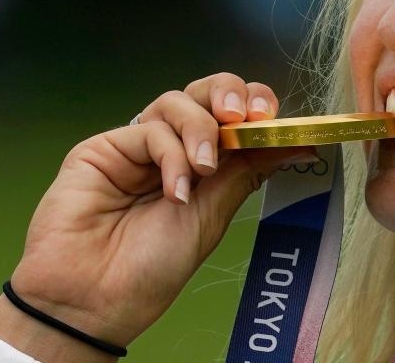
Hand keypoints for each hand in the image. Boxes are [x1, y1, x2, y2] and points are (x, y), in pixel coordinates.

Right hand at [0, 72, 318, 357]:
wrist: (96, 302)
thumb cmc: (154, 268)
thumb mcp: (214, 215)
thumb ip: (247, 171)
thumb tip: (298, 144)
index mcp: (204, 163)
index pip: (232, 115)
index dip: (253, 104)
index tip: (271, 119)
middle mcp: (171, 147)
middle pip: (205, 93)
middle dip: (230, 94)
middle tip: (242, 117)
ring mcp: (137, 145)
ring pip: (177, 102)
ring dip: (201, 129)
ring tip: (205, 169)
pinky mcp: (103, 148)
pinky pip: (149, 129)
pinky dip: (170, 154)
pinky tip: (175, 190)